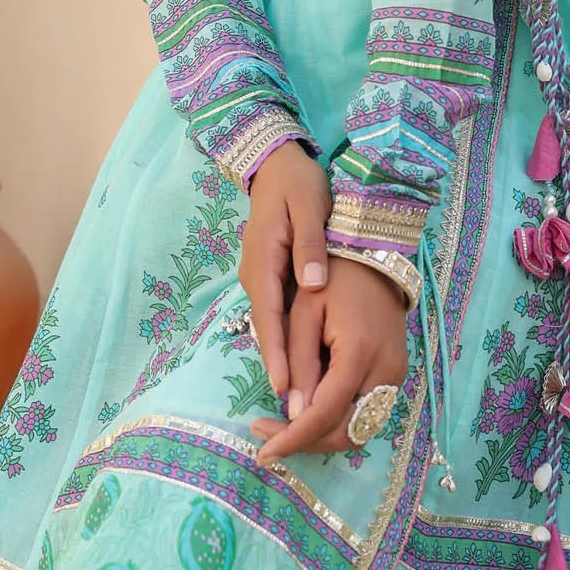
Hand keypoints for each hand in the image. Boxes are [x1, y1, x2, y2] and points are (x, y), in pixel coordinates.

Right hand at [239, 140, 331, 400]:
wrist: (277, 163)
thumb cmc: (298, 183)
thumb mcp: (309, 207)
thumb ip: (311, 246)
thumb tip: (314, 284)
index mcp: (264, 259)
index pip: (270, 315)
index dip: (277, 352)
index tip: (283, 386)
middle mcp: (255, 273)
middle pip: (266, 326)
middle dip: (277, 365)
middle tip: (292, 406)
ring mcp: (258, 274)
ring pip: (269, 321)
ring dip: (280, 355)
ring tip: (296, 393)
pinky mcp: (266, 273)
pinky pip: (274, 311)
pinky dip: (283, 335)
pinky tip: (298, 357)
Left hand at [249, 254, 407, 460]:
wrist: (375, 255)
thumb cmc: (334, 276)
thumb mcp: (304, 313)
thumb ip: (299, 363)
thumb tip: (292, 413)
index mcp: (359, 353)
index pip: (324, 415)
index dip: (292, 439)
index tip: (262, 452)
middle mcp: (385, 371)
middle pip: (345, 432)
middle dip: (305, 443)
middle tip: (267, 438)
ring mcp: (395, 375)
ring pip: (358, 429)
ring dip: (321, 435)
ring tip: (282, 427)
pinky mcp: (396, 373)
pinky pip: (366, 413)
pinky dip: (337, 421)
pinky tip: (309, 411)